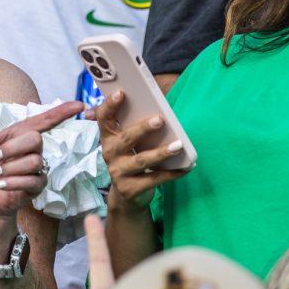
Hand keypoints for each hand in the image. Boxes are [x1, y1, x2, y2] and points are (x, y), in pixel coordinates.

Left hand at [0, 101, 83, 222]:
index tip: (80, 106)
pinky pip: (33, 180)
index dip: (62, 112)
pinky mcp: (36, 187)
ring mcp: (35, 169)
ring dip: (10, 167)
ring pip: (34, 161)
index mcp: (18, 135)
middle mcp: (30, 150)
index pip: (44, 121)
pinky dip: (13, 182)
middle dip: (13, 148)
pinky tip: (0, 185)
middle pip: (36, 139)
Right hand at [96, 90, 187, 210]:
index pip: (103, 118)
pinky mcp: (130, 189)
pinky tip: (186, 167)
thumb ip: (134, 129)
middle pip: (127, 138)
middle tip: (160, 120)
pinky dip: (172, 173)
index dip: (110, 105)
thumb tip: (159, 114)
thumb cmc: (131, 160)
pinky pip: (154, 179)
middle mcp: (110, 153)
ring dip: (161, 152)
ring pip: (142, 160)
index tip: (121, 93)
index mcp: (108, 138)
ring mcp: (118, 172)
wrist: (126, 196)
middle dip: (143, 128)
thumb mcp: (128, 145)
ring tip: (178, 146)